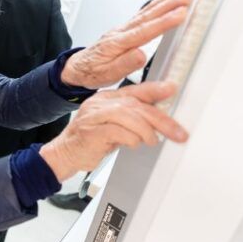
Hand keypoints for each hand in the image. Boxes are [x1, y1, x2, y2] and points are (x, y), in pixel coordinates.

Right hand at [39, 81, 187, 181]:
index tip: (172, 88)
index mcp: (106, 98)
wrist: (65, 153)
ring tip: (152, 141)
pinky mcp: (92, 131)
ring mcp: (95, 115)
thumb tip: (158, 120)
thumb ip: (132, 119)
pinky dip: (132, 139)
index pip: (134, 91)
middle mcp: (100, 103)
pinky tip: (133, 144)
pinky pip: (119, 131)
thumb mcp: (114, 126)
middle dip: (161, 119)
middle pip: (136, 104)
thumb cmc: (90, 140)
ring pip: (129, 115)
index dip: (155, 89)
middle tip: (177, 132)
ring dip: (147, 131)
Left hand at [61, 0, 193, 88]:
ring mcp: (123, 28)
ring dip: (166, 0)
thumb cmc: (92, 73)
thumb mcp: (106, 75)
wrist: (77, 68)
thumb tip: (142, 55)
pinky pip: (144, 13)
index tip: (180, 14)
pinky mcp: (126, 28)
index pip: (143, 32)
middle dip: (169, 5)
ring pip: (146, 11)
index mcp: (117, 44)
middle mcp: (121, 32)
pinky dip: (157, 4)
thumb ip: (124, 64)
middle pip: (147, 16)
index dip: (163, 23)